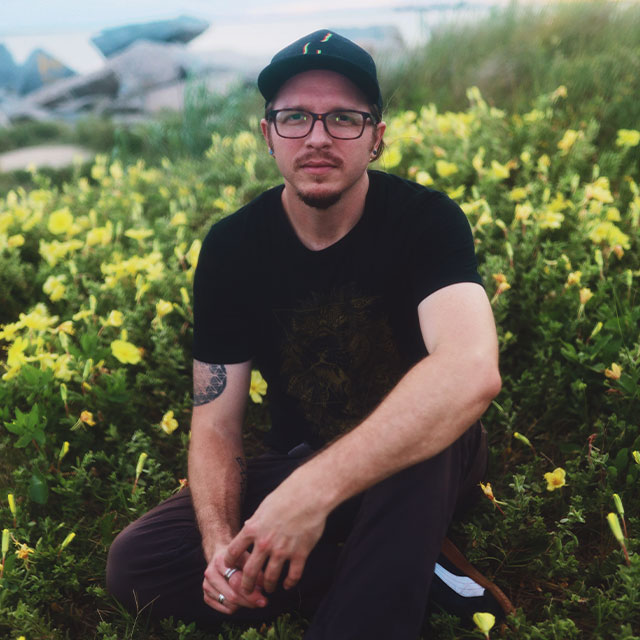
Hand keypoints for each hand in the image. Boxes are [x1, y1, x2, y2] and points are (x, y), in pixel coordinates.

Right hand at [202, 545, 267, 614]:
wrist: (221, 556)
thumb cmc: (238, 557)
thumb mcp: (247, 556)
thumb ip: (254, 568)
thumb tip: (264, 584)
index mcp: (220, 561)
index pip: (236, 582)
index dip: (251, 592)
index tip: (264, 597)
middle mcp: (210, 573)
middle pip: (232, 596)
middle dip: (249, 601)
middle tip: (262, 602)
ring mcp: (206, 585)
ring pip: (229, 604)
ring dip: (244, 604)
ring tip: (253, 598)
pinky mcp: (206, 596)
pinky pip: (224, 608)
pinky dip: (235, 607)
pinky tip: (242, 600)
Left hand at [224, 480, 327, 594]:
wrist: (309, 495)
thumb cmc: (286, 496)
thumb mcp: (264, 507)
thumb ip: (255, 521)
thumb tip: (248, 526)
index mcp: (253, 529)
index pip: (233, 552)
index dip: (230, 562)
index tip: (230, 567)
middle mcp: (264, 543)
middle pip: (249, 572)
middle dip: (246, 585)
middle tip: (246, 590)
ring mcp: (282, 550)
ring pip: (270, 578)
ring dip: (268, 586)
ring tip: (268, 588)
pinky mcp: (300, 554)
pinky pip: (293, 576)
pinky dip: (289, 583)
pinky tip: (287, 584)